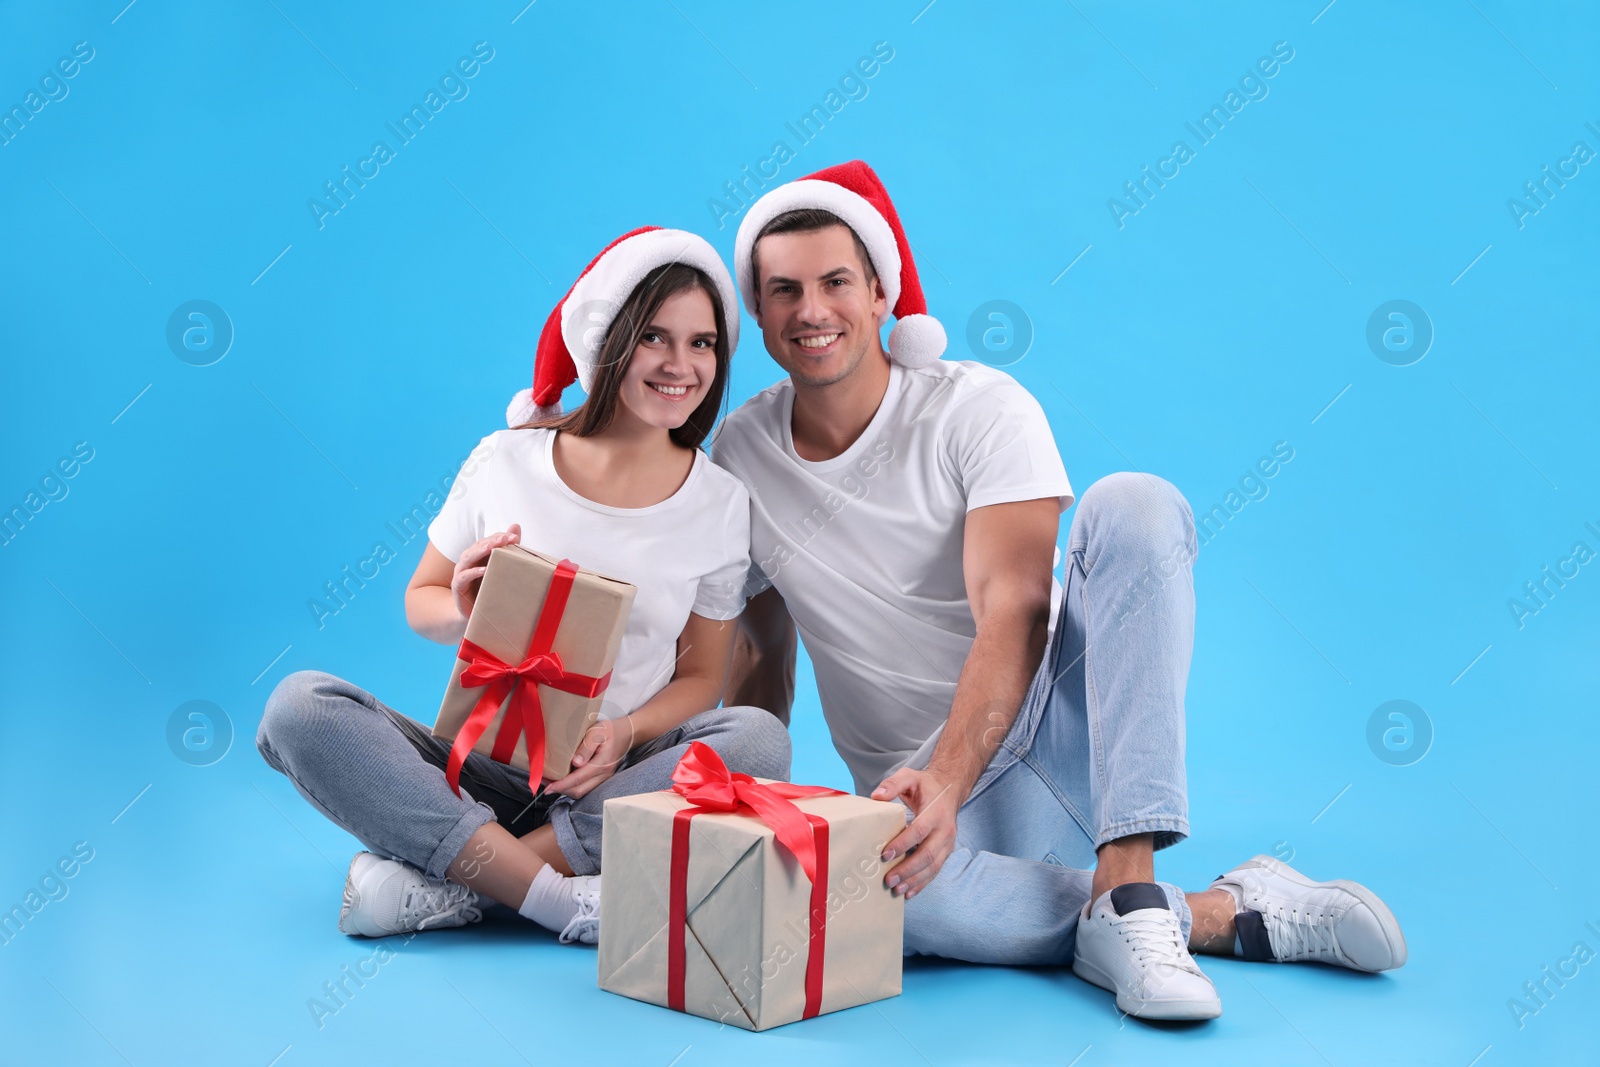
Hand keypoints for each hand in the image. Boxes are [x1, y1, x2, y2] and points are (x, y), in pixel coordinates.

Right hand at [451, 524, 520, 620]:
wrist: (474, 613)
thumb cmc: (488, 588)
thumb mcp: (500, 569)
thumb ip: (507, 549)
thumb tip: (516, 526)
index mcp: (478, 555)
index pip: (488, 541)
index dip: (500, 537)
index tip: (515, 537)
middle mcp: (469, 561)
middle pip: (478, 546)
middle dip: (492, 541)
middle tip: (505, 538)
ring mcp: (461, 572)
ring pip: (468, 557)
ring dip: (480, 551)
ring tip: (491, 547)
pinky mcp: (458, 586)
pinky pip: (463, 577)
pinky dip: (473, 572)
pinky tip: (484, 570)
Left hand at [545, 716, 634, 798]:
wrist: (627, 733)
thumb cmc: (610, 730)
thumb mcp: (597, 732)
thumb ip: (586, 747)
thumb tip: (575, 763)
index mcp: (602, 764)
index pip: (578, 779)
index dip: (561, 785)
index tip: (548, 788)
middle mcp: (604, 775)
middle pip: (579, 790)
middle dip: (561, 790)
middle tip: (545, 784)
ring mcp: (604, 778)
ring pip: (582, 791)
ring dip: (566, 790)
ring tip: (552, 782)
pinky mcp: (602, 778)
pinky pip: (586, 787)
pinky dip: (573, 787)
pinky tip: (564, 780)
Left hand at [871, 767, 961, 899]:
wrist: (950, 790)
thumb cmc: (926, 786)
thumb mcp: (910, 777)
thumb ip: (893, 784)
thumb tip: (876, 796)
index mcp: (936, 812)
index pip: (919, 831)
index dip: (902, 844)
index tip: (884, 854)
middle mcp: (945, 830)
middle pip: (927, 854)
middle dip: (907, 869)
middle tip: (888, 880)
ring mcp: (948, 843)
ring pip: (933, 866)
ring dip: (915, 880)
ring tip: (897, 890)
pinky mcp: (946, 851)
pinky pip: (935, 870)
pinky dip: (922, 883)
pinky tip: (909, 892)